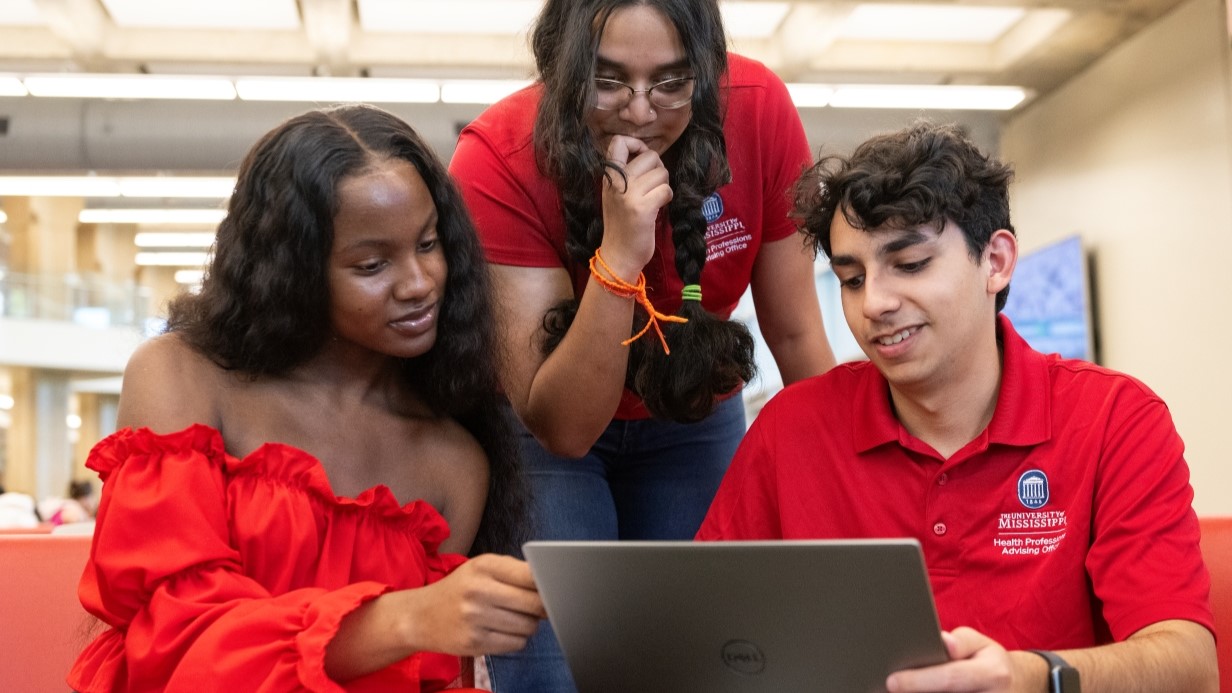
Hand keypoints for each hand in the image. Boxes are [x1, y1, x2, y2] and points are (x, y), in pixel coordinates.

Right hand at [399, 554, 545, 655]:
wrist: (420, 616)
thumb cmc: (460, 589)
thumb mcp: (481, 568)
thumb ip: (515, 571)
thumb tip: (552, 585)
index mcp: (484, 566)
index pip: (530, 575)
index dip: (547, 584)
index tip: (552, 588)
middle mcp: (478, 590)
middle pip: (534, 604)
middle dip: (541, 608)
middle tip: (535, 607)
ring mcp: (475, 618)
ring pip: (528, 627)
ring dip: (528, 625)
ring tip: (513, 618)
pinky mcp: (474, 643)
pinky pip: (516, 644)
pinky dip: (516, 639)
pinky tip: (502, 631)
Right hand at [599, 134, 672, 277]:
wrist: (618, 256)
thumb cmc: (621, 225)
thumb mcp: (615, 194)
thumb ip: (626, 173)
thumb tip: (649, 155)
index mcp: (608, 176)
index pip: (619, 142)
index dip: (637, 144)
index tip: (642, 158)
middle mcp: (616, 182)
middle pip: (650, 156)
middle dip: (659, 169)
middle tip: (653, 186)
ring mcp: (628, 194)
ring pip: (661, 173)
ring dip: (663, 186)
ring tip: (654, 199)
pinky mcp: (642, 208)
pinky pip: (666, 190)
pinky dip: (667, 198)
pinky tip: (658, 208)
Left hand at [885, 628, 1036, 692]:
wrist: (1015, 688)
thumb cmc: (987, 661)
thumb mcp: (980, 643)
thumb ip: (960, 642)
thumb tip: (943, 643)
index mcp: (993, 673)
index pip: (950, 678)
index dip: (919, 681)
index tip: (891, 681)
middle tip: (888, 688)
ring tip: (897, 690)